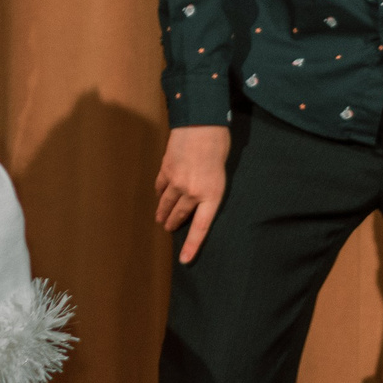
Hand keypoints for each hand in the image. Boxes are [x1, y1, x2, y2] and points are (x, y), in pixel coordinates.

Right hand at [154, 125, 230, 263]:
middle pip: (179, 215)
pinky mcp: (165, 169)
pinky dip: (160, 191)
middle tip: (169, 230)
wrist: (202, 122)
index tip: (184, 260)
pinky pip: (161, 186)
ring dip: (163, 212)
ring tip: (160, 219)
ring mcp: (176, 181)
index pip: (200, 227)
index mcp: (212, 194)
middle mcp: (192, 191)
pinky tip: (160, 194)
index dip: (192, 245)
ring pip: (166, 202)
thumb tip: (199, 197)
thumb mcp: (222, 172)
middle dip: (173, 224)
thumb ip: (210, 188)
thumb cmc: (219, 145)